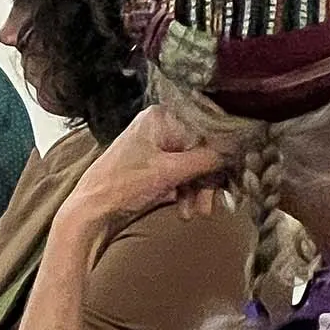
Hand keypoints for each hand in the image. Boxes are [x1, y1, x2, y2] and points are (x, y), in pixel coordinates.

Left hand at [62, 105, 230, 235]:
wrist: (92, 210)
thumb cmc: (122, 184)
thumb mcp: (170, 171)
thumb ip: (207, 159)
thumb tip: (237, 150)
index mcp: (161, 117)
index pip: (206, 129)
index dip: (222, 153)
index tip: (234, 173)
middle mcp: (160, 127)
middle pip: (201, 150)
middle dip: (207, 180)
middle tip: (210, 204)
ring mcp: (157, 147)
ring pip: (193, 166)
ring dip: (198, 191)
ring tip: (197, 212)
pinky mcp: (154, 166)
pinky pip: (181, 176)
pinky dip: (186, 194)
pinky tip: (185, 211)